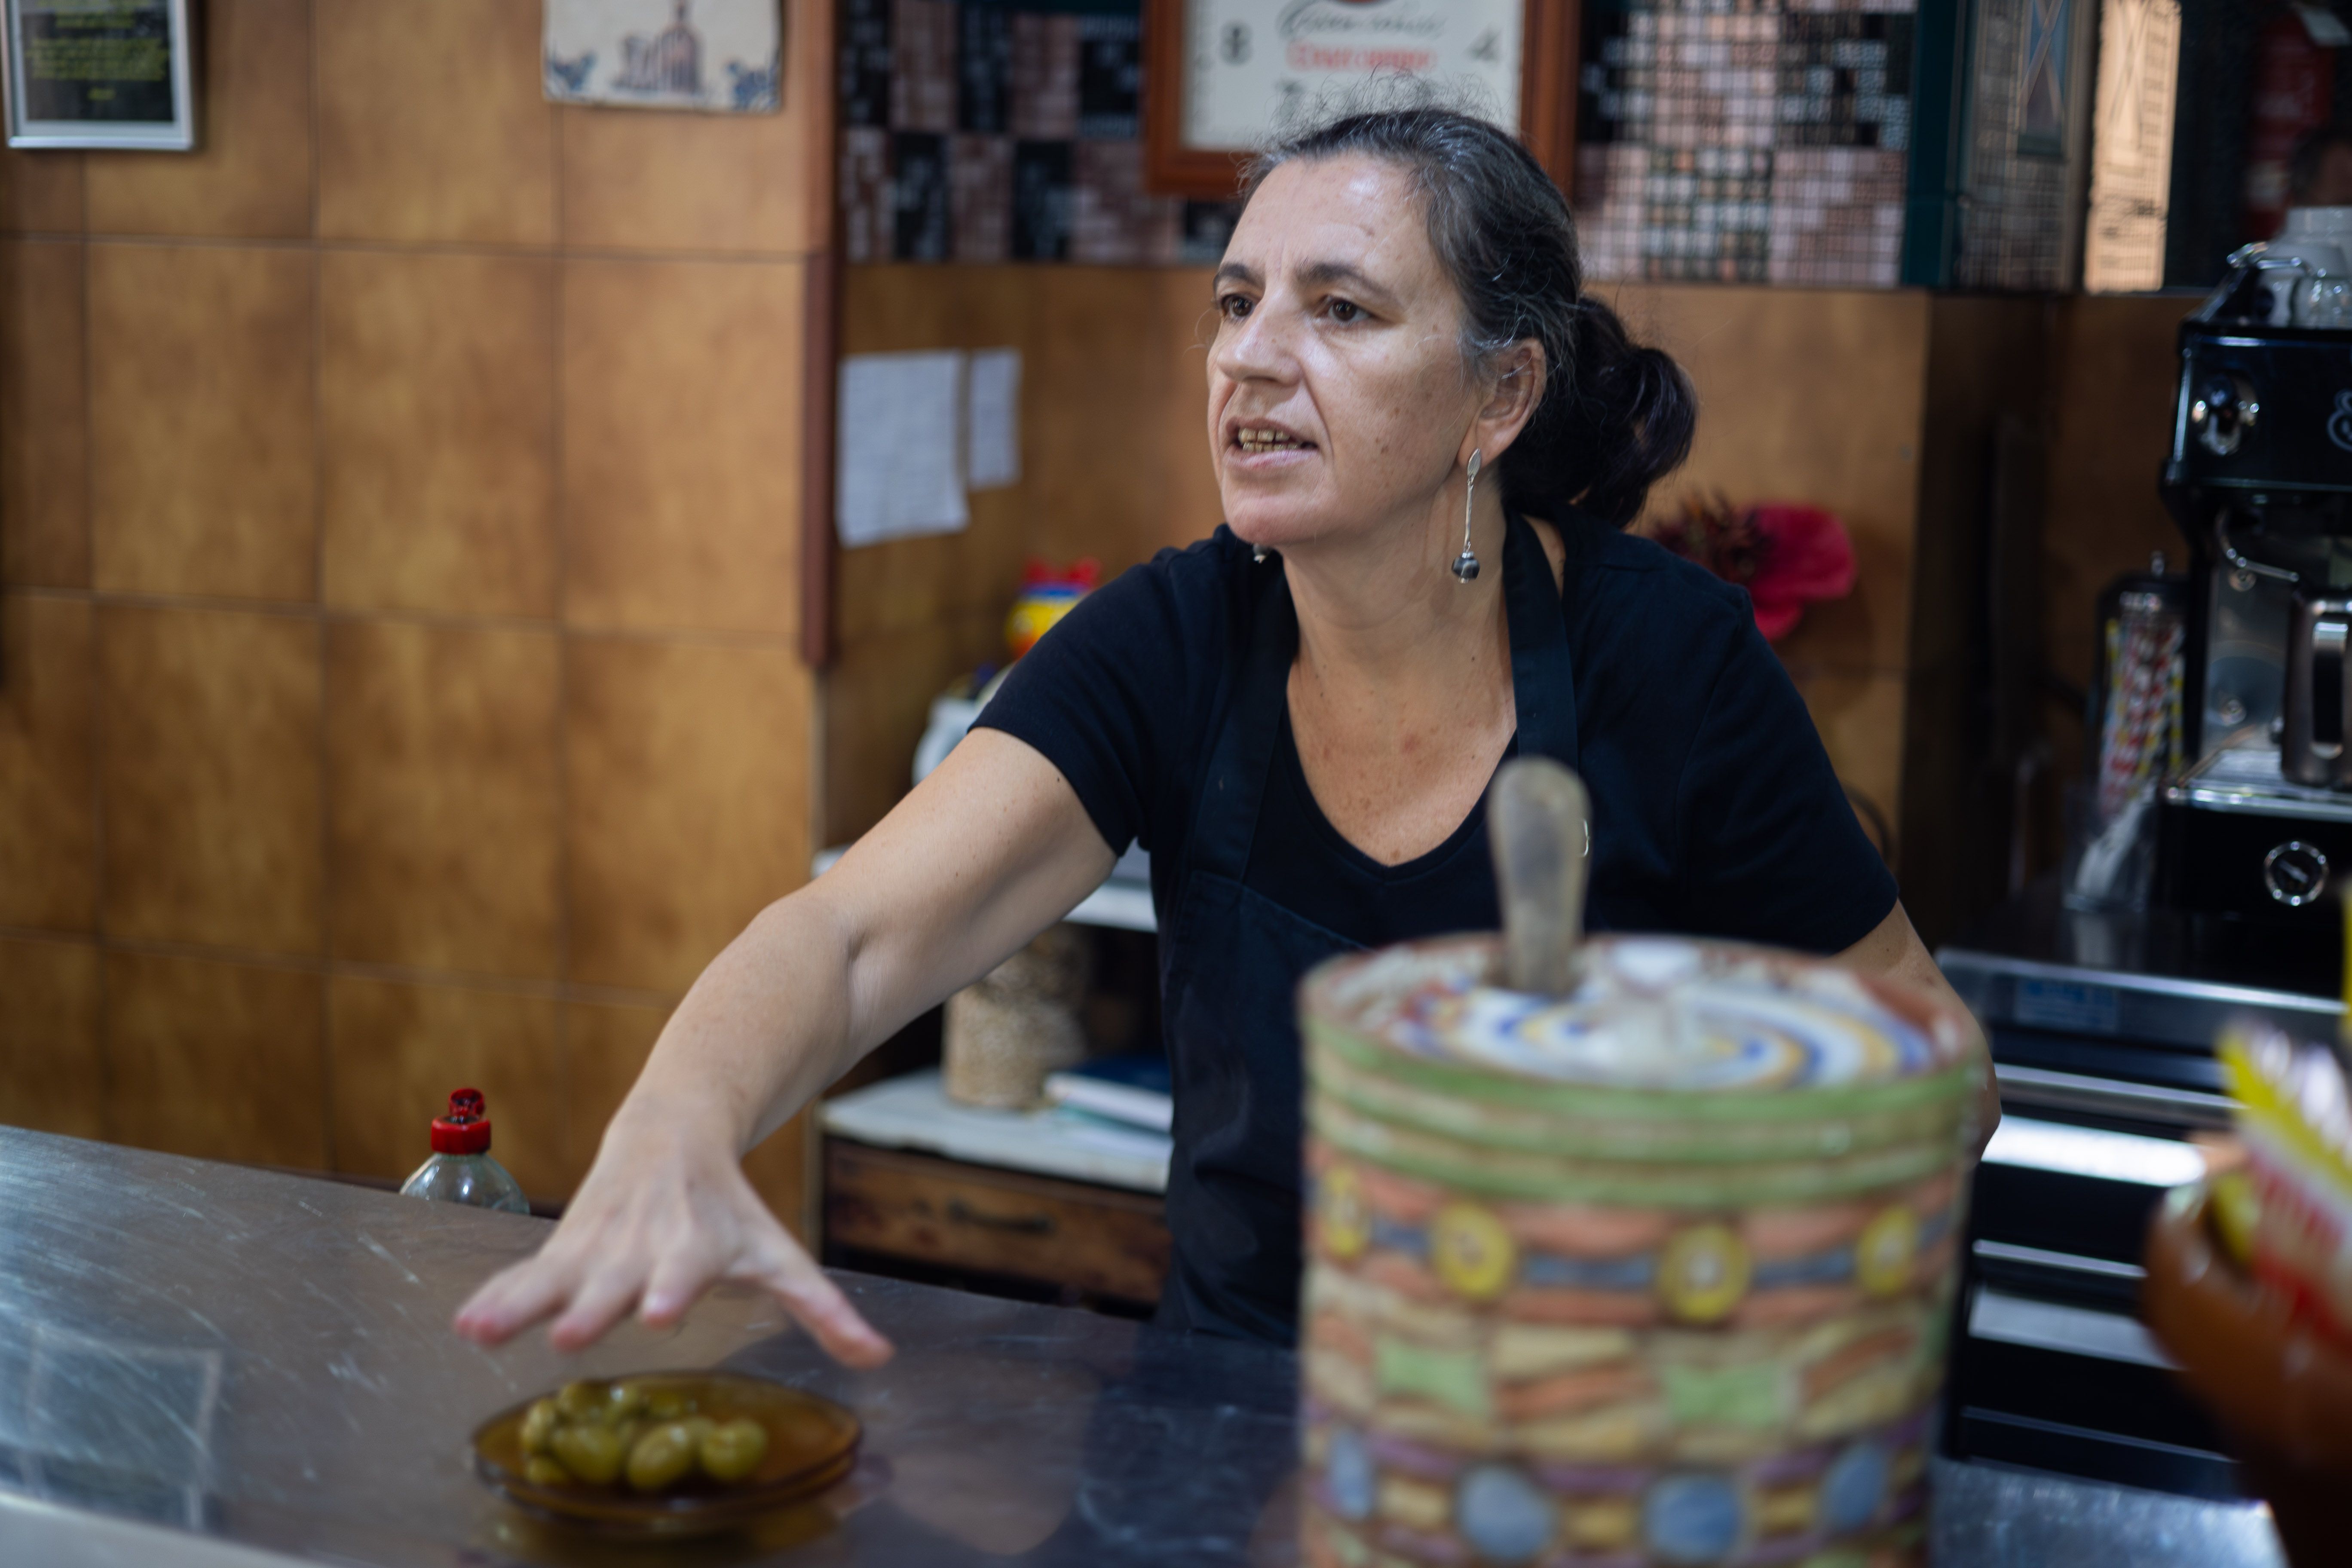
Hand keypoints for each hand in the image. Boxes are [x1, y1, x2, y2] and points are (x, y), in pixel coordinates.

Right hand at [452, 1104, 892, 1367]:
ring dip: (521, 1303)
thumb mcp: (777, 1250)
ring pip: (555, 1275)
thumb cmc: (729, 1206)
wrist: (672, 1129)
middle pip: (615, 1278)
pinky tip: (467, 1324)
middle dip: (594, 1304)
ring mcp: (596, 1244)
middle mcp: (641, 1244)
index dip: (673, 1289)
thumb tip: (879, 1357)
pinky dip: (497, 1297)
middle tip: (575, 1332)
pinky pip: (525, 1275)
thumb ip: (822, 1307)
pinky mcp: (563, 1247)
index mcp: (695, 1242)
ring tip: (484, 1330)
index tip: (662, 1314)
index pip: (686, 1269)